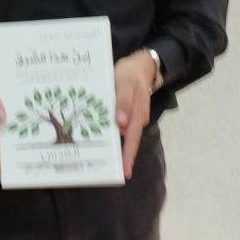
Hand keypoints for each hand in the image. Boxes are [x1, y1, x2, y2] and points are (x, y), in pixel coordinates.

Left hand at [114, 51, 153, 179]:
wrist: (139, 65)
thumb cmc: (130, 73)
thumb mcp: (124, 81)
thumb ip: (123, 101)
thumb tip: (122, 124)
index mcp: (137, 114)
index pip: (132, 139)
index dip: (127, 156)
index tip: (124, 172)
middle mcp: (135, 119)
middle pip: (128, 142)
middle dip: (121, 158)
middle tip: (113, 175)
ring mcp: (131, 118)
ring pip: (122, 135)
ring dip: (115, 147)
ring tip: (102, 161)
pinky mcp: (125, 114)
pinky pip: (118, 127)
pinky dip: (111, 134)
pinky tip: (100, 139)